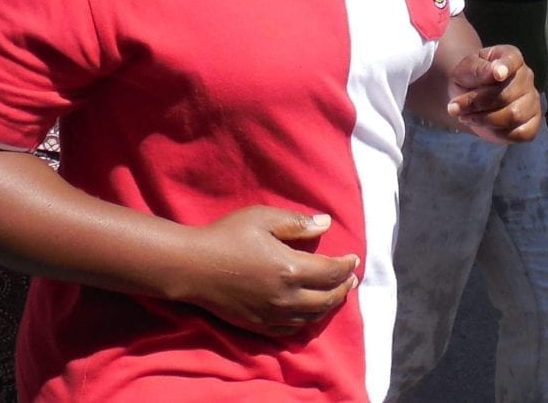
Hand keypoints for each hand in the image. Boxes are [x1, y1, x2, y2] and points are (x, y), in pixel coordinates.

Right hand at [179, 208, 358, 337]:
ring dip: (329, 305)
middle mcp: (287, 297)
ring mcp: (273, 315)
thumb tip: (326, 224)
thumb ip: (297, 223)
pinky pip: (292, 329)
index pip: (331, 272)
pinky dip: (307, 320)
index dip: (346, 265)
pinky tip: (308, 312)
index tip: (354, 258)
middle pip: (327, 298)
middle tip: (351, 278)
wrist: (193, 267)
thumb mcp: (263, 218)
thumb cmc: (227, 236)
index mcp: (291, 269)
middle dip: (344, 287)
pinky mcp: (259, 325)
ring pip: (312, 316)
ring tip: (336, 294)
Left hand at [447, 44, 541, 142]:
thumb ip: (478, 69)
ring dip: (484, 119)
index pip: (513, 60)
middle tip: (454, 107)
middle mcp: (526, 77)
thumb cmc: (469, 78)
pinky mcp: (532, 123)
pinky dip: (499, 133)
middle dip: (477, 103)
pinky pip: (521, 133)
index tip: (497, 75)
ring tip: (464, 117)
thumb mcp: (465, 70)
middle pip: (506, 94)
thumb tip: (495, 73)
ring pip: (513, 115)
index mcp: (511, 57)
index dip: (506, 67)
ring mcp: (532, 100)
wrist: (469, 96)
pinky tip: (484, 126)